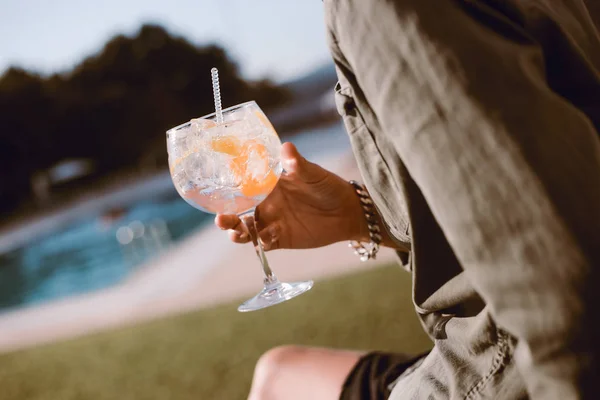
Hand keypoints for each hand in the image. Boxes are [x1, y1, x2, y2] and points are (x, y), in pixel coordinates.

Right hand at [215, 143, 367, 249]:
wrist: (348, 211)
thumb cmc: (328, 186)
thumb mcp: (313, 173)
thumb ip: (297, 164)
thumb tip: (286, 147)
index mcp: (269, 185)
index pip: (243, 187)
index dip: (228, 190)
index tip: (215, 190)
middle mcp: (266, 204)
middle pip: (239, 212)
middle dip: (227, 217)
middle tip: (220, 219)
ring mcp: (273, 222)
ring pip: (248, 230)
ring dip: (238, 233)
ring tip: (234, 234)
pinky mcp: (281, 239)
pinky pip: (265, 244)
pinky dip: (261, 243)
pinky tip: (262, 241)